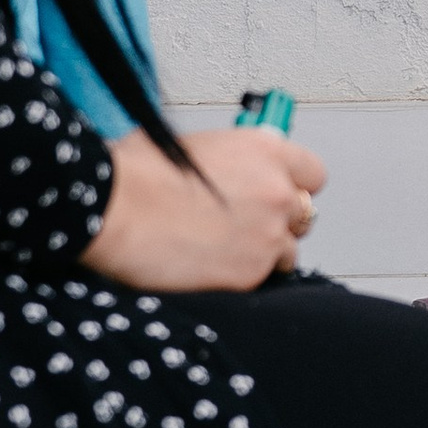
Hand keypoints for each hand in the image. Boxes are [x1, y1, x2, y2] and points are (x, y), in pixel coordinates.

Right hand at [82, 123, 326, 291]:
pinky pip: (261, 280)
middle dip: (279, 221)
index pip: (312, 173)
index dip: (293, 185)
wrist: (115, 210)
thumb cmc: (137, 174)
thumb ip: (228, 160)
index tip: (277, 193)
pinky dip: (240, 278)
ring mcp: (268, 234)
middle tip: (243, 226)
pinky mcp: (252, 273)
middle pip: (304, 214)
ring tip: (221, 251)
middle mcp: (277, 191)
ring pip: (288, 252)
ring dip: (263, 253)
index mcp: (265, 150)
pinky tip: (207, 268)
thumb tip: (230, 171)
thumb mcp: (191, 146)